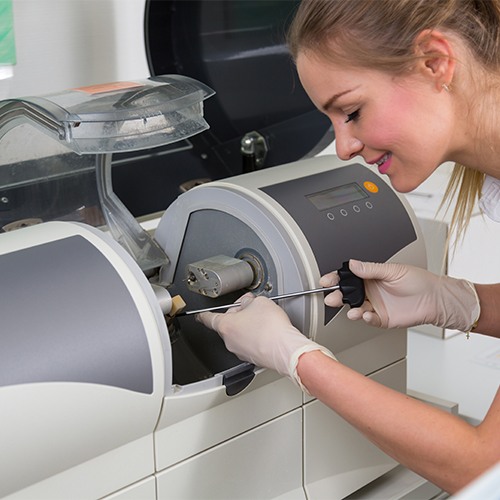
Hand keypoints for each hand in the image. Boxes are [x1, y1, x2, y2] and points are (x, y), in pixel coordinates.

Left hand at [196, 293, 335, 388]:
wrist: (286, 350)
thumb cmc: (272, 328)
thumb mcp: (260, 302)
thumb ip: (249, 301)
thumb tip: (249, 304)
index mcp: (226, 326)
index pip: (208, 318)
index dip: (203, 314)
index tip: (200, 314)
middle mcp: (230, 341)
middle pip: (228, 325)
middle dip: (238, 316)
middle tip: (251, 308)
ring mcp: (241, 352)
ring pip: (240, 336)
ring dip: (249, 327)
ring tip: (264, 321)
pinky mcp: (253, 359)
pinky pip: (251, 345)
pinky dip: (257, 338)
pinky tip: (269, 332)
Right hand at [319, 260, 479, 331]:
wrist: (435, 299)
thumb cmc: (418, 281)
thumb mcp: (393, 271)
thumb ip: (371, 269)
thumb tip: (353, 264)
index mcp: (371, 277)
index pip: (349, 277)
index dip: (336, 279)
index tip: (326, 280)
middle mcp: (370, 291)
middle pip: (347, 294)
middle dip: (337, 296)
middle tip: (331, 298)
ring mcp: (375, 305)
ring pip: (355, 307)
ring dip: (350, 309)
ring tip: (351, 310)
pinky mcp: (381, 318)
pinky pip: (368, 318)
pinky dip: (364, 317)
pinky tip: (365, 314)